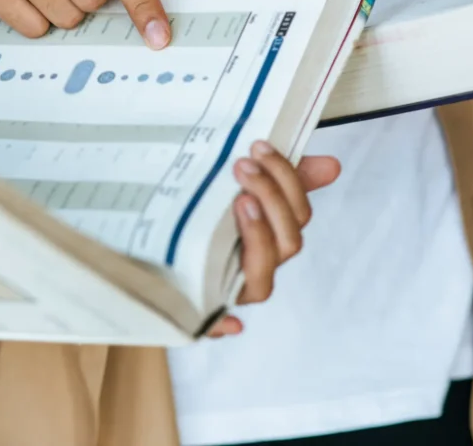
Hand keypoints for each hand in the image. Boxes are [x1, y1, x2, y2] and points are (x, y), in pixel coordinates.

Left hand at [208, 141, 340, 337]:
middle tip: (242, 166)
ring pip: (261, 281)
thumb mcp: (237, 190)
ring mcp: (230, 291)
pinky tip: (230, 324)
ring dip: (258, 239)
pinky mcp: (198, 309)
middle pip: (286, 245)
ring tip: (240, 203)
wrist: (141, 246)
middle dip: (271, 199)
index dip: (287, 182)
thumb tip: (331, 166)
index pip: (297, 218)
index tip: (259, 147)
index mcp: (270, 241)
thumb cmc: (199, 216)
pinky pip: (212, 324)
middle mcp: (255, 269)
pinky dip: (224, 326)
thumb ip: (283, 177)